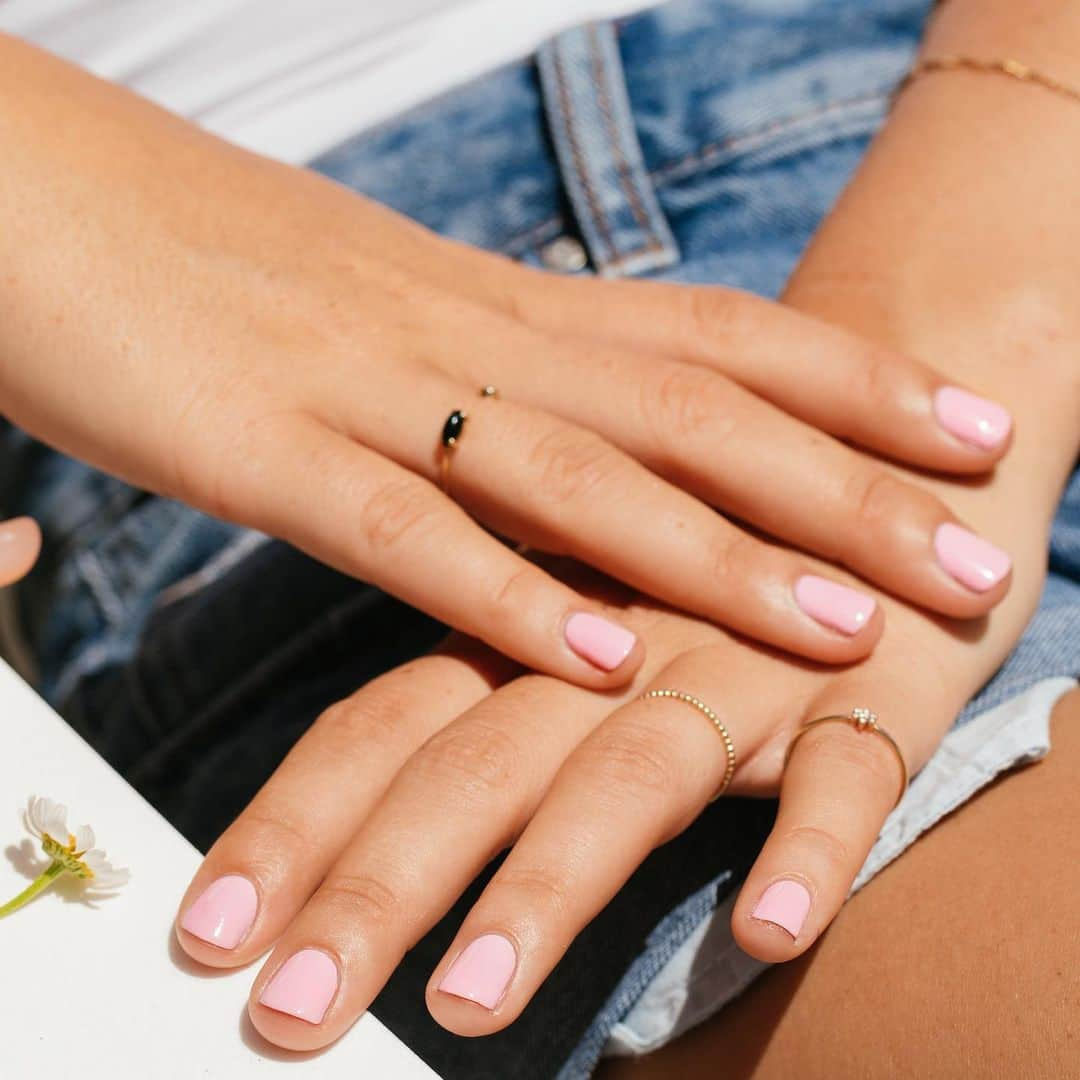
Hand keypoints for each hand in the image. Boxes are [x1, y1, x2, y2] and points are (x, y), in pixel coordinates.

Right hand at [0, 35, 1016, 688]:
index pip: (715, 335)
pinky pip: (399, 531)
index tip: (972, 428)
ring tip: (840, 627)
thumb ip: (485, 376)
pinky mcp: (258, 448)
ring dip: (714, 559)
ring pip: (574, 476)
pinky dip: (501, 596)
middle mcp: (461, 335)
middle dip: (849, 487)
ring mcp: (363, 388)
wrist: (35, 187)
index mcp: (495, 301)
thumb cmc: (205, 255)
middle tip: (983, 546)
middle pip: (691, 411)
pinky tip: (592, 655)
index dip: (855, 382)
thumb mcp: (383, 311)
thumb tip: (571, 438)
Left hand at [173, 541, 1039, 1048]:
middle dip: (377, 890)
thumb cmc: (706, 559)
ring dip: (549, 882)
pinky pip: (843, 773)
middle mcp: (612, 649)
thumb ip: (493, 691)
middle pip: (474, 766)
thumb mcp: (588, 610)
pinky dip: (808, 846)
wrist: (864, 465)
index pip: (386, 727)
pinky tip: (768, 931)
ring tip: (471, 1000)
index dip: (293, 825)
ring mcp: (738, 666)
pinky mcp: (866, 688)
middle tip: (288, 1011)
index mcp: (528, 629)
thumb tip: (382, 814)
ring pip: (630, 772)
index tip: (206, 930)